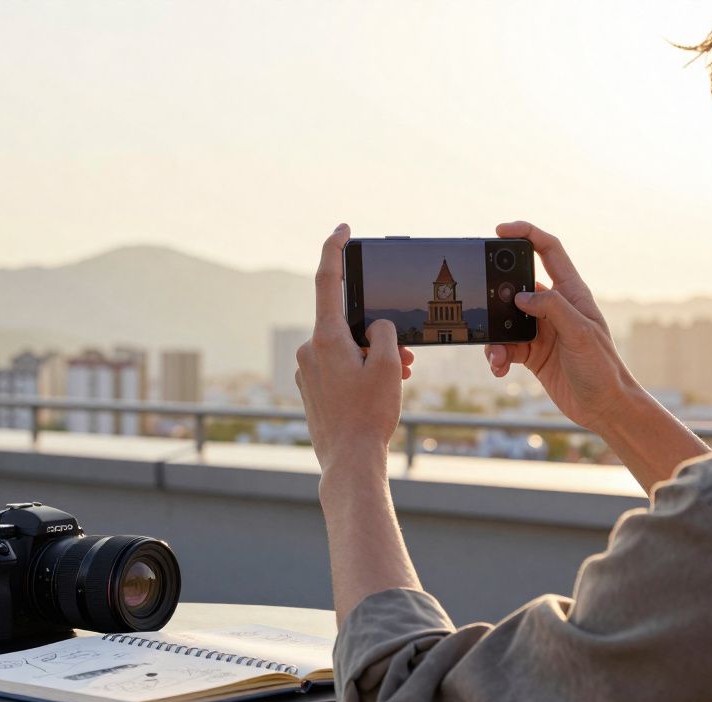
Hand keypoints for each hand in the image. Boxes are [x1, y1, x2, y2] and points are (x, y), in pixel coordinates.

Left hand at [296, 224, 415, 477]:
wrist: (349, 461)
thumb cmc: (369, 416)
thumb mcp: (389, 366)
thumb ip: (385, 334)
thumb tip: (376, 328)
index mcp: (326, 337)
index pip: (328, 280)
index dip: (335, 249)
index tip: (343, 230)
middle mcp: (310, 350)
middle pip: (347, 322)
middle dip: (377, 332)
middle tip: (403, 356)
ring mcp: (308, 371)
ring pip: (346, 347)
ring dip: (372, 355)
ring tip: (397, 378)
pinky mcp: (311, 389)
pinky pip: (338, 366)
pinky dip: (360, 369)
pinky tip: (378, 389)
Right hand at [485, 221, 639, 432]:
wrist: (604, 408)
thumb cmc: (602, 368)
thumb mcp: (580, 334)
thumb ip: (552, 308)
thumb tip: (520, 295)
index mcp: (572, 293)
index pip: (549, 250)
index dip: (526, 234)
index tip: (499, 231)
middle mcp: (554, 308)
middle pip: (517, 286)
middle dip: (496, 295)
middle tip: (483, 305)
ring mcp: (541, 330)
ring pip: (505, 321)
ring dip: (495, 337)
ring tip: (497, 357)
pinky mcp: (531, 353)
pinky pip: (505, 347)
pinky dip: (497, 357)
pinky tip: (500, 370)